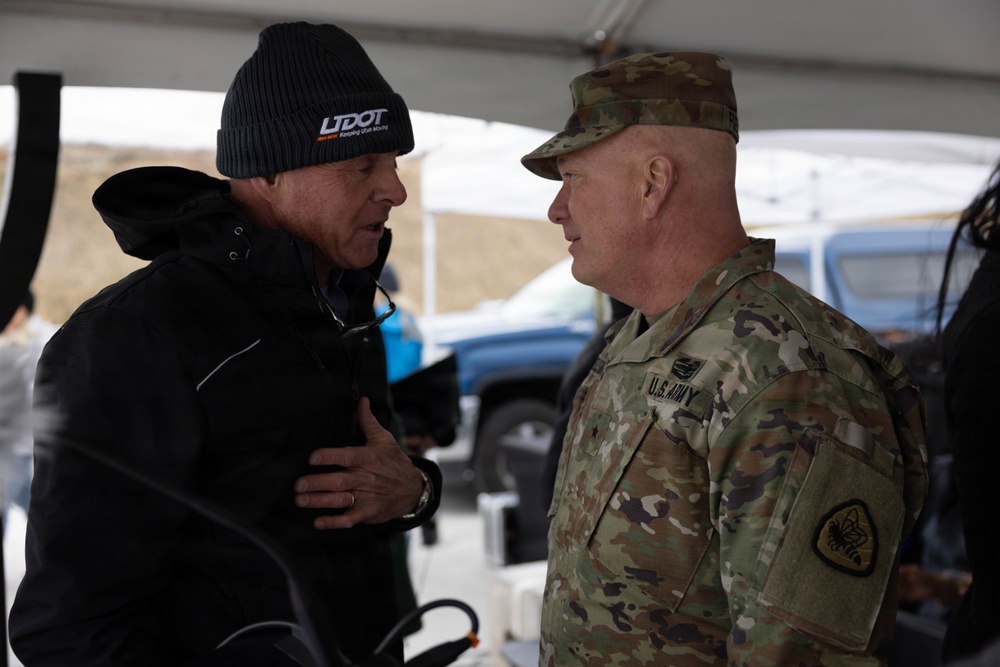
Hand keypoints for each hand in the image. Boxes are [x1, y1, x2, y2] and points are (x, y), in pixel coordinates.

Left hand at [294, 396, 424, 528]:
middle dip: (317, 483)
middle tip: (298, 484)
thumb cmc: (395, 463)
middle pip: (339, 480)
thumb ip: (368, 422)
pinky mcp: (368, 512)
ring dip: (319, 501)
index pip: (347, 456)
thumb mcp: (384, 440)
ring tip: (301, 500)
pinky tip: (319, 522)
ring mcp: (367, 497)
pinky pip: (350, 519)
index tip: (312, 457)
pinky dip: (334, 522)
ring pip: (340, 499)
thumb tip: (362, 400)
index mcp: (368, 458)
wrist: (414, 489)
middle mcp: (366, 478)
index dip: (329, 456)